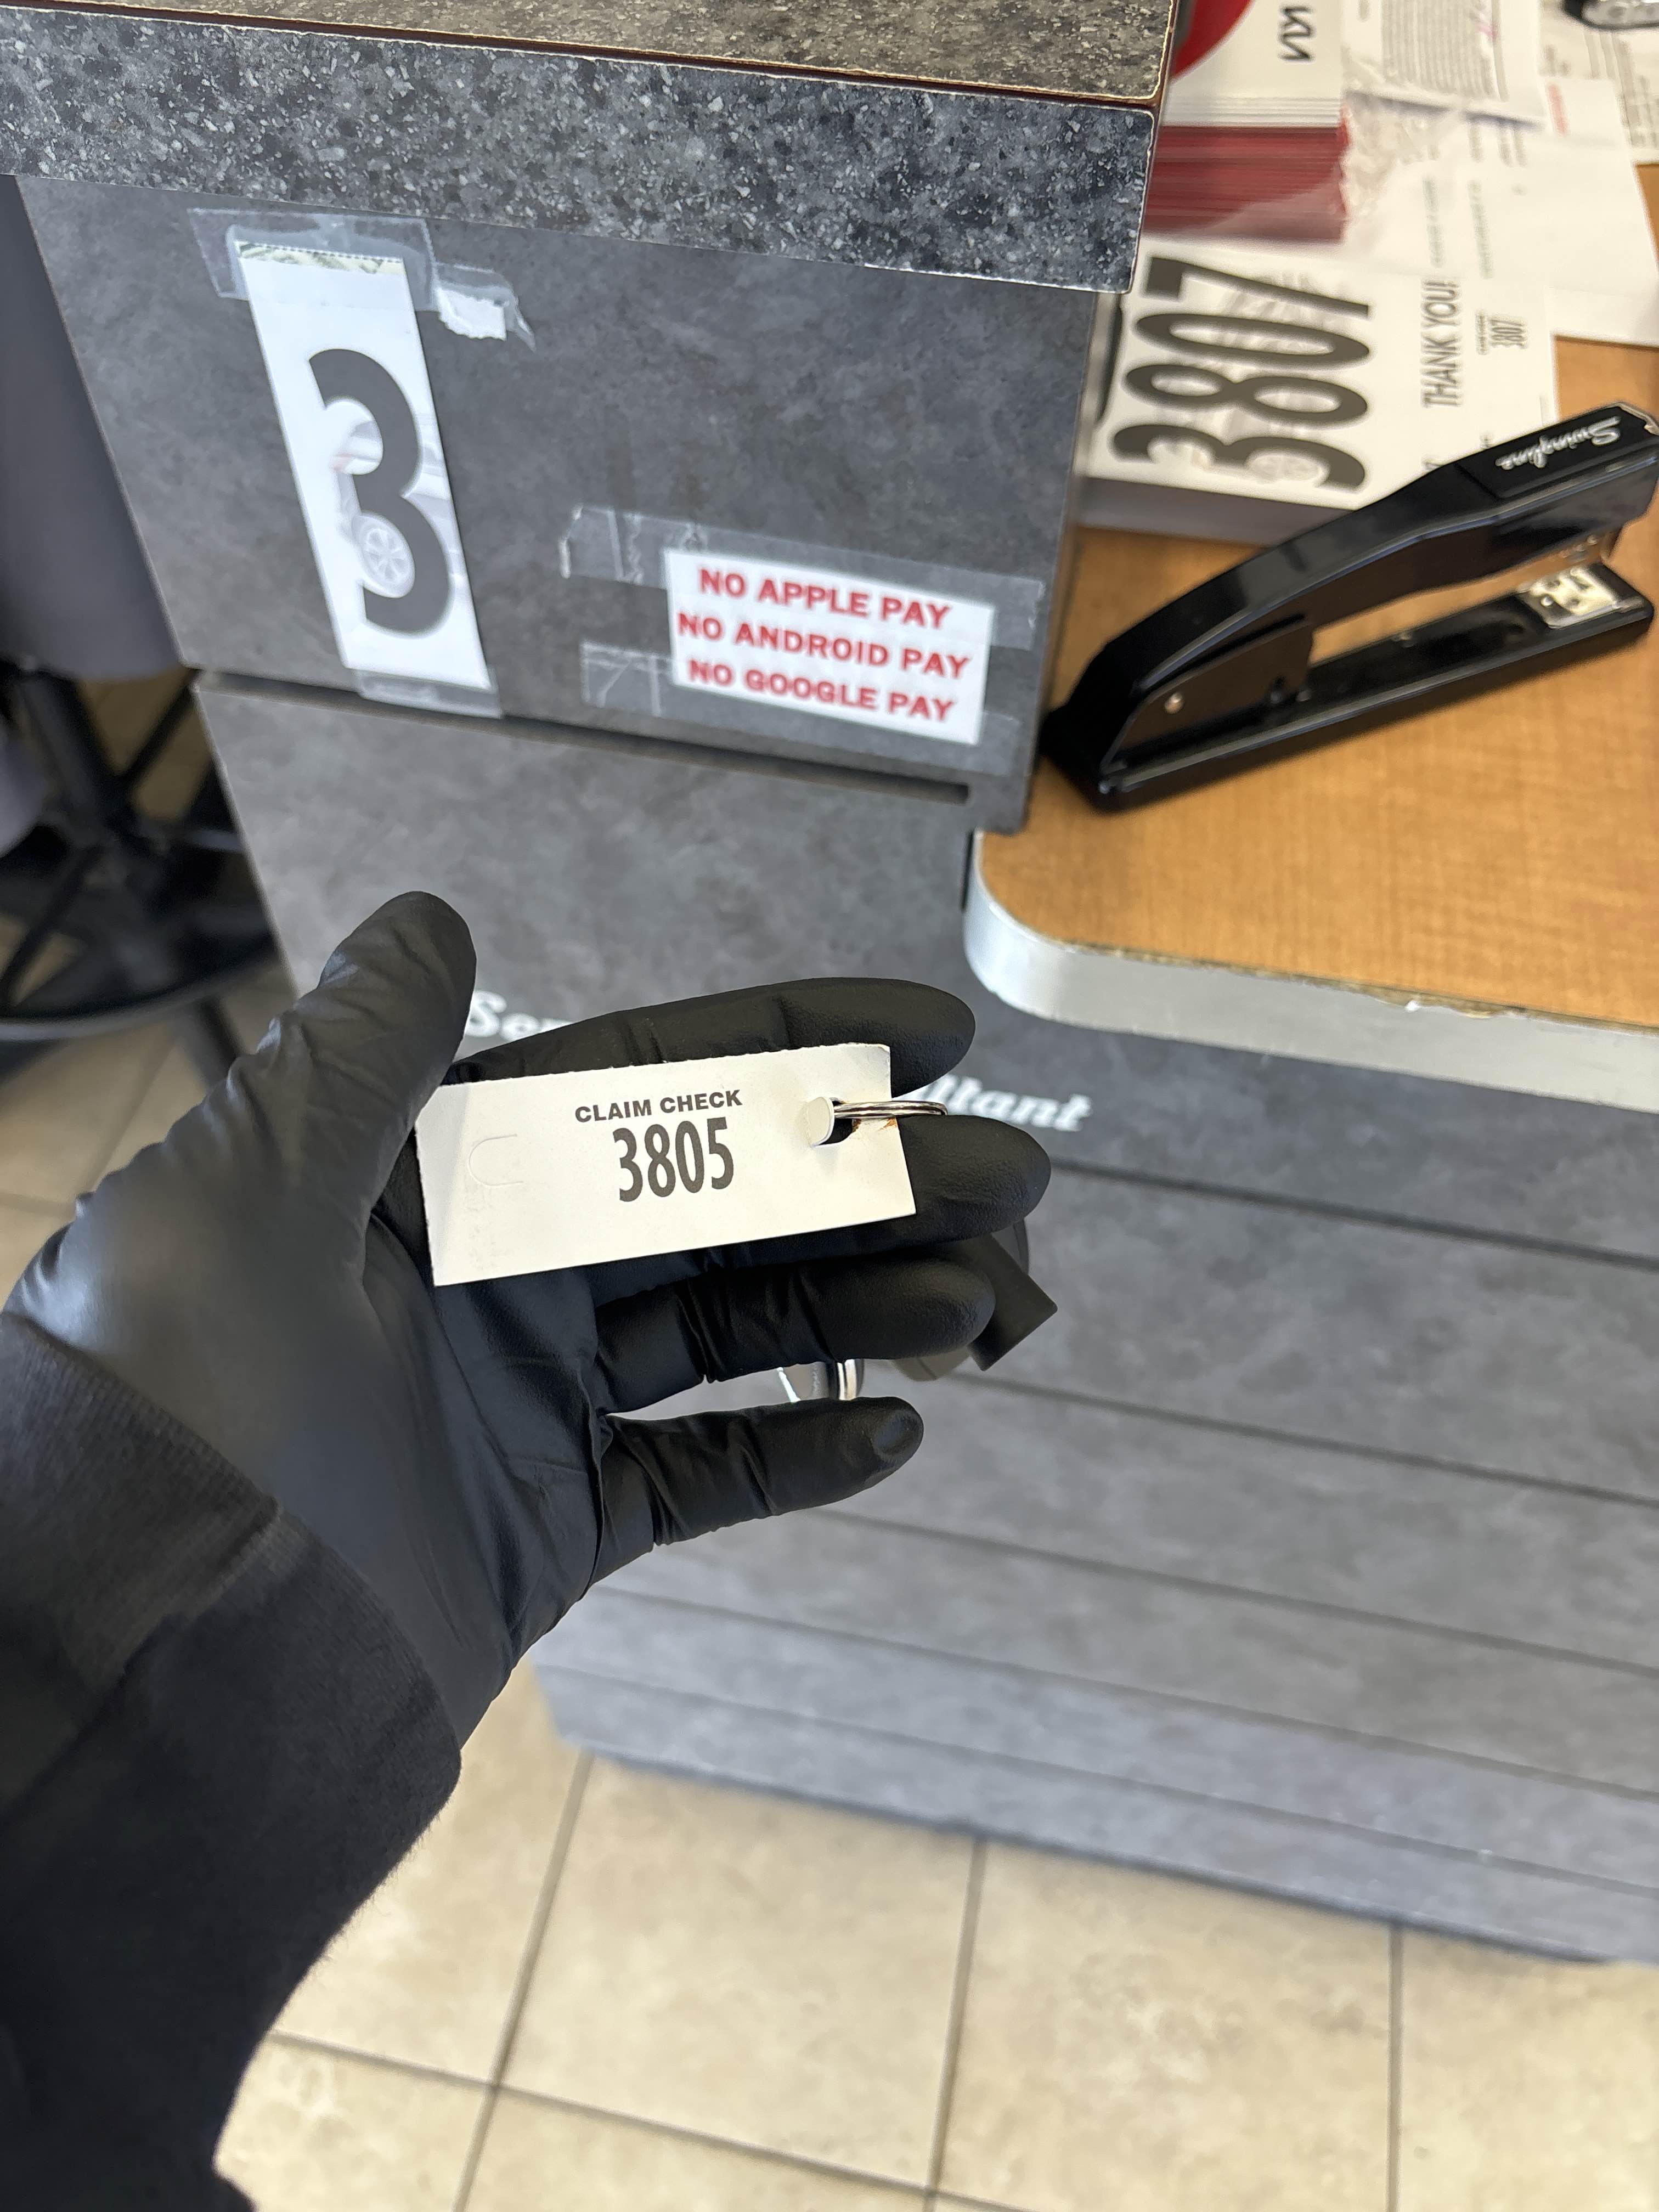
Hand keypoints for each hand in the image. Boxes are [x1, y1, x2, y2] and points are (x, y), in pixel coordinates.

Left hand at [9, 895, 1048, 1738]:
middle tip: (1014, 1178)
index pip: (642, 1087)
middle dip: (869, 1186)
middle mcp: (484, 1279)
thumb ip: (359, 1057)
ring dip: (864, 1310)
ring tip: (985, 1301)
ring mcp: (523, 1404)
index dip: (789, 1052)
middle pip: (719, 1207)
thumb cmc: (165, 1413)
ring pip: (732, 1335)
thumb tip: (434, 921)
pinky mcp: (546, 1528)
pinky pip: (699, 1478)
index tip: (929, 1038)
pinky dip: (801, 1458)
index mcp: (432, 1183)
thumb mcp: (239, 1198)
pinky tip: (898, 1432)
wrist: (141, 1663)